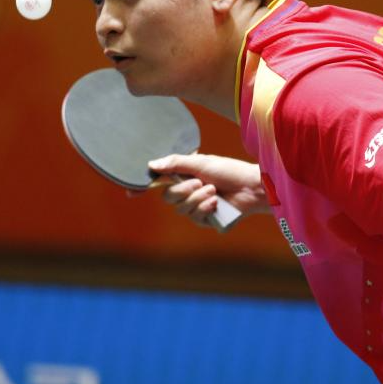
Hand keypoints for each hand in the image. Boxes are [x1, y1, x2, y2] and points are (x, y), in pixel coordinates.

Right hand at [142, 154, 268, 226]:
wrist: (251, 186)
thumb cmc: (229, 170)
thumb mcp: (201, 162)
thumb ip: (177, 163)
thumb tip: (152, 164)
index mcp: (184, 176)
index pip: (159, 183)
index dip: (144, 188)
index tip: (131, 192)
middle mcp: (188, 192)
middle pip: (168, 198)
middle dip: (183, 190)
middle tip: (200, 182)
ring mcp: (196, 207)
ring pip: (181, 209)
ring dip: (197, 198)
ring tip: (213, 190)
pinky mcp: (206, 220)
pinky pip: (194, 218)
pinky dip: (204, 209)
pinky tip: (215, 203)